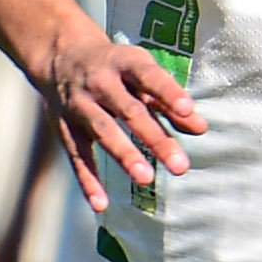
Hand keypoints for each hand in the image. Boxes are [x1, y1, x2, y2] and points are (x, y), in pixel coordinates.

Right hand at [41, 28, 205, 205]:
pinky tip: (101, 204)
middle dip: (155, 138)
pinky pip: (77, 156)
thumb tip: (200, 128)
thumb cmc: (115, 68)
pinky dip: (88, 181)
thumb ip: (169, 101)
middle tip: (180, 165)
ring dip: (125, 156)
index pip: (148, 76)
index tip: (188, 109)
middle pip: (129, 111)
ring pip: (103, 132)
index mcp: (123, 63)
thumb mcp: (141, 73)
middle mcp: (100, 82)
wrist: (60, 56)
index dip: (168, 92)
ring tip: (146, 179)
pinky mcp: (65, 127)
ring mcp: (80, 105)